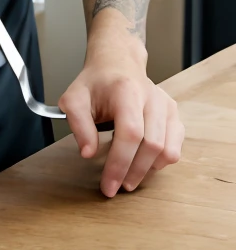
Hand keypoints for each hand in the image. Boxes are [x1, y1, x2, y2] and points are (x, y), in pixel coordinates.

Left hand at [59, 27, 184, 197]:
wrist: (117, 62)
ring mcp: (166, 105)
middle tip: (116, 187)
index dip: (120, 164)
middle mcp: (152, 97)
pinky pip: (175, 147)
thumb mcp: (74, 98)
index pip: (130, 133)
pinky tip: (143, 164)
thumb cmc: (95, 83)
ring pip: (167, 150)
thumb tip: (88, 153)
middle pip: (151, 145)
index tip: (108, 186)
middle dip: (133, 172)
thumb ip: (78, 124)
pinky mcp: (174, 114)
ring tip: (128, 177)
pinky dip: (160, 162)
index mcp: (126, 91)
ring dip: (147, 171)